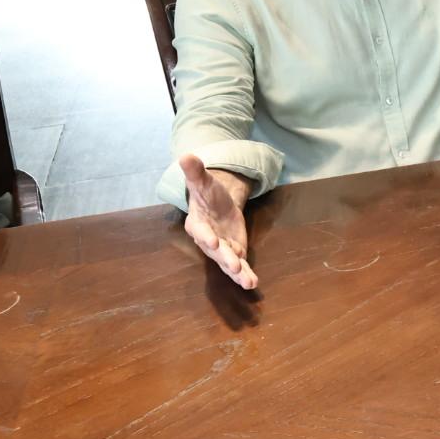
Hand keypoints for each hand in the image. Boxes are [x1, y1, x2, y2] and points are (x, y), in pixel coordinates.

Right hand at [181, 154, 256, 289]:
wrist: (216, 202)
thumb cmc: (206, 192)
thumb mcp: (203, 180)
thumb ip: (195, 171)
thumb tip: (186, 155)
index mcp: (197, 223)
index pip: (201, 231)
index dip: (206, 236)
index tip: (213, 242)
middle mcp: (207, 240)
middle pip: (216, 251)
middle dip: (226, 258)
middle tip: (235, 266)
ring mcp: (221, 248)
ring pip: (228, 262)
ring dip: (238, 272)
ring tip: (249, 282)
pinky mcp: (234, 252)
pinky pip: (239, 265)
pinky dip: (246, 274)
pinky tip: (253, 283)